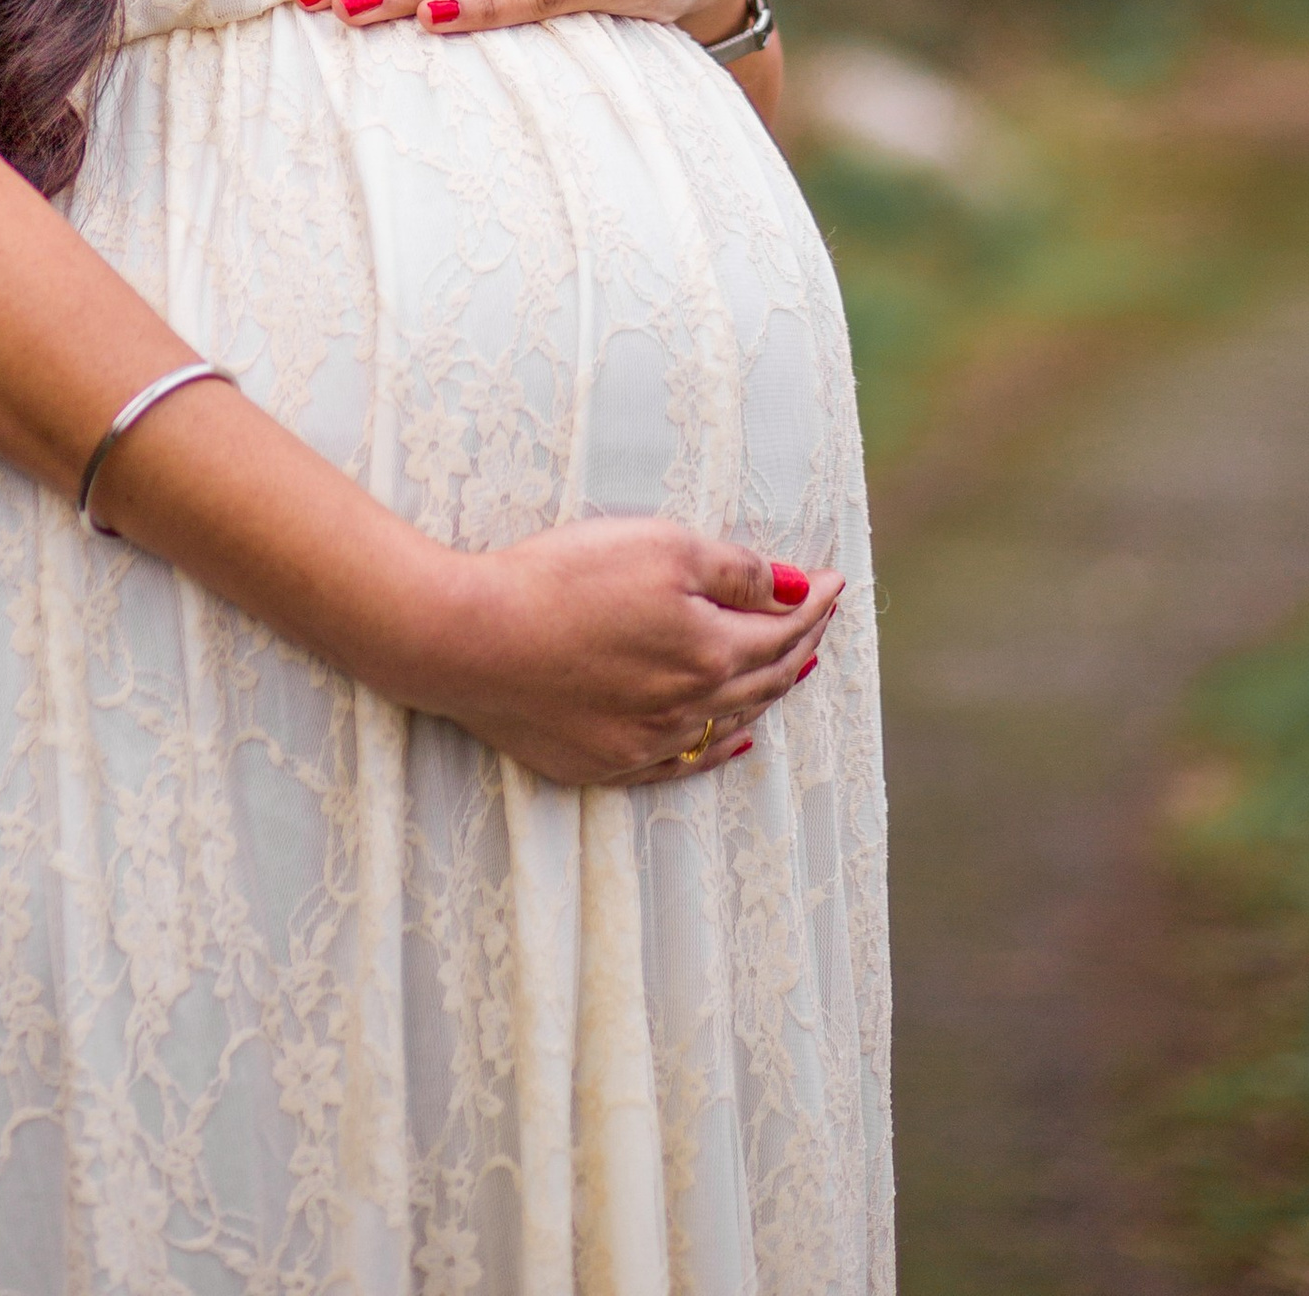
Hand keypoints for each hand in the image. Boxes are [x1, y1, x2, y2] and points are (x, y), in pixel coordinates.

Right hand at [403, 518, 843, 786]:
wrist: (471, 640)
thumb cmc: (563, 580)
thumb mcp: (659, 546)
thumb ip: (735, 570)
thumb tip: (797, 587)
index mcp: (709, 651)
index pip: (783, 628)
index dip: (815, 602)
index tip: (837, 580)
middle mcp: (689, 707)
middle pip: (765, 678)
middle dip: (801, 644)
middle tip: (823, 619)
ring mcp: (646, 743)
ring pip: (730, 721)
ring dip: (768, 693)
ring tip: (794, 671)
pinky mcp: (604, 762)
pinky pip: (684, 763)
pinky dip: (718, 747)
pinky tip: (735, 741)